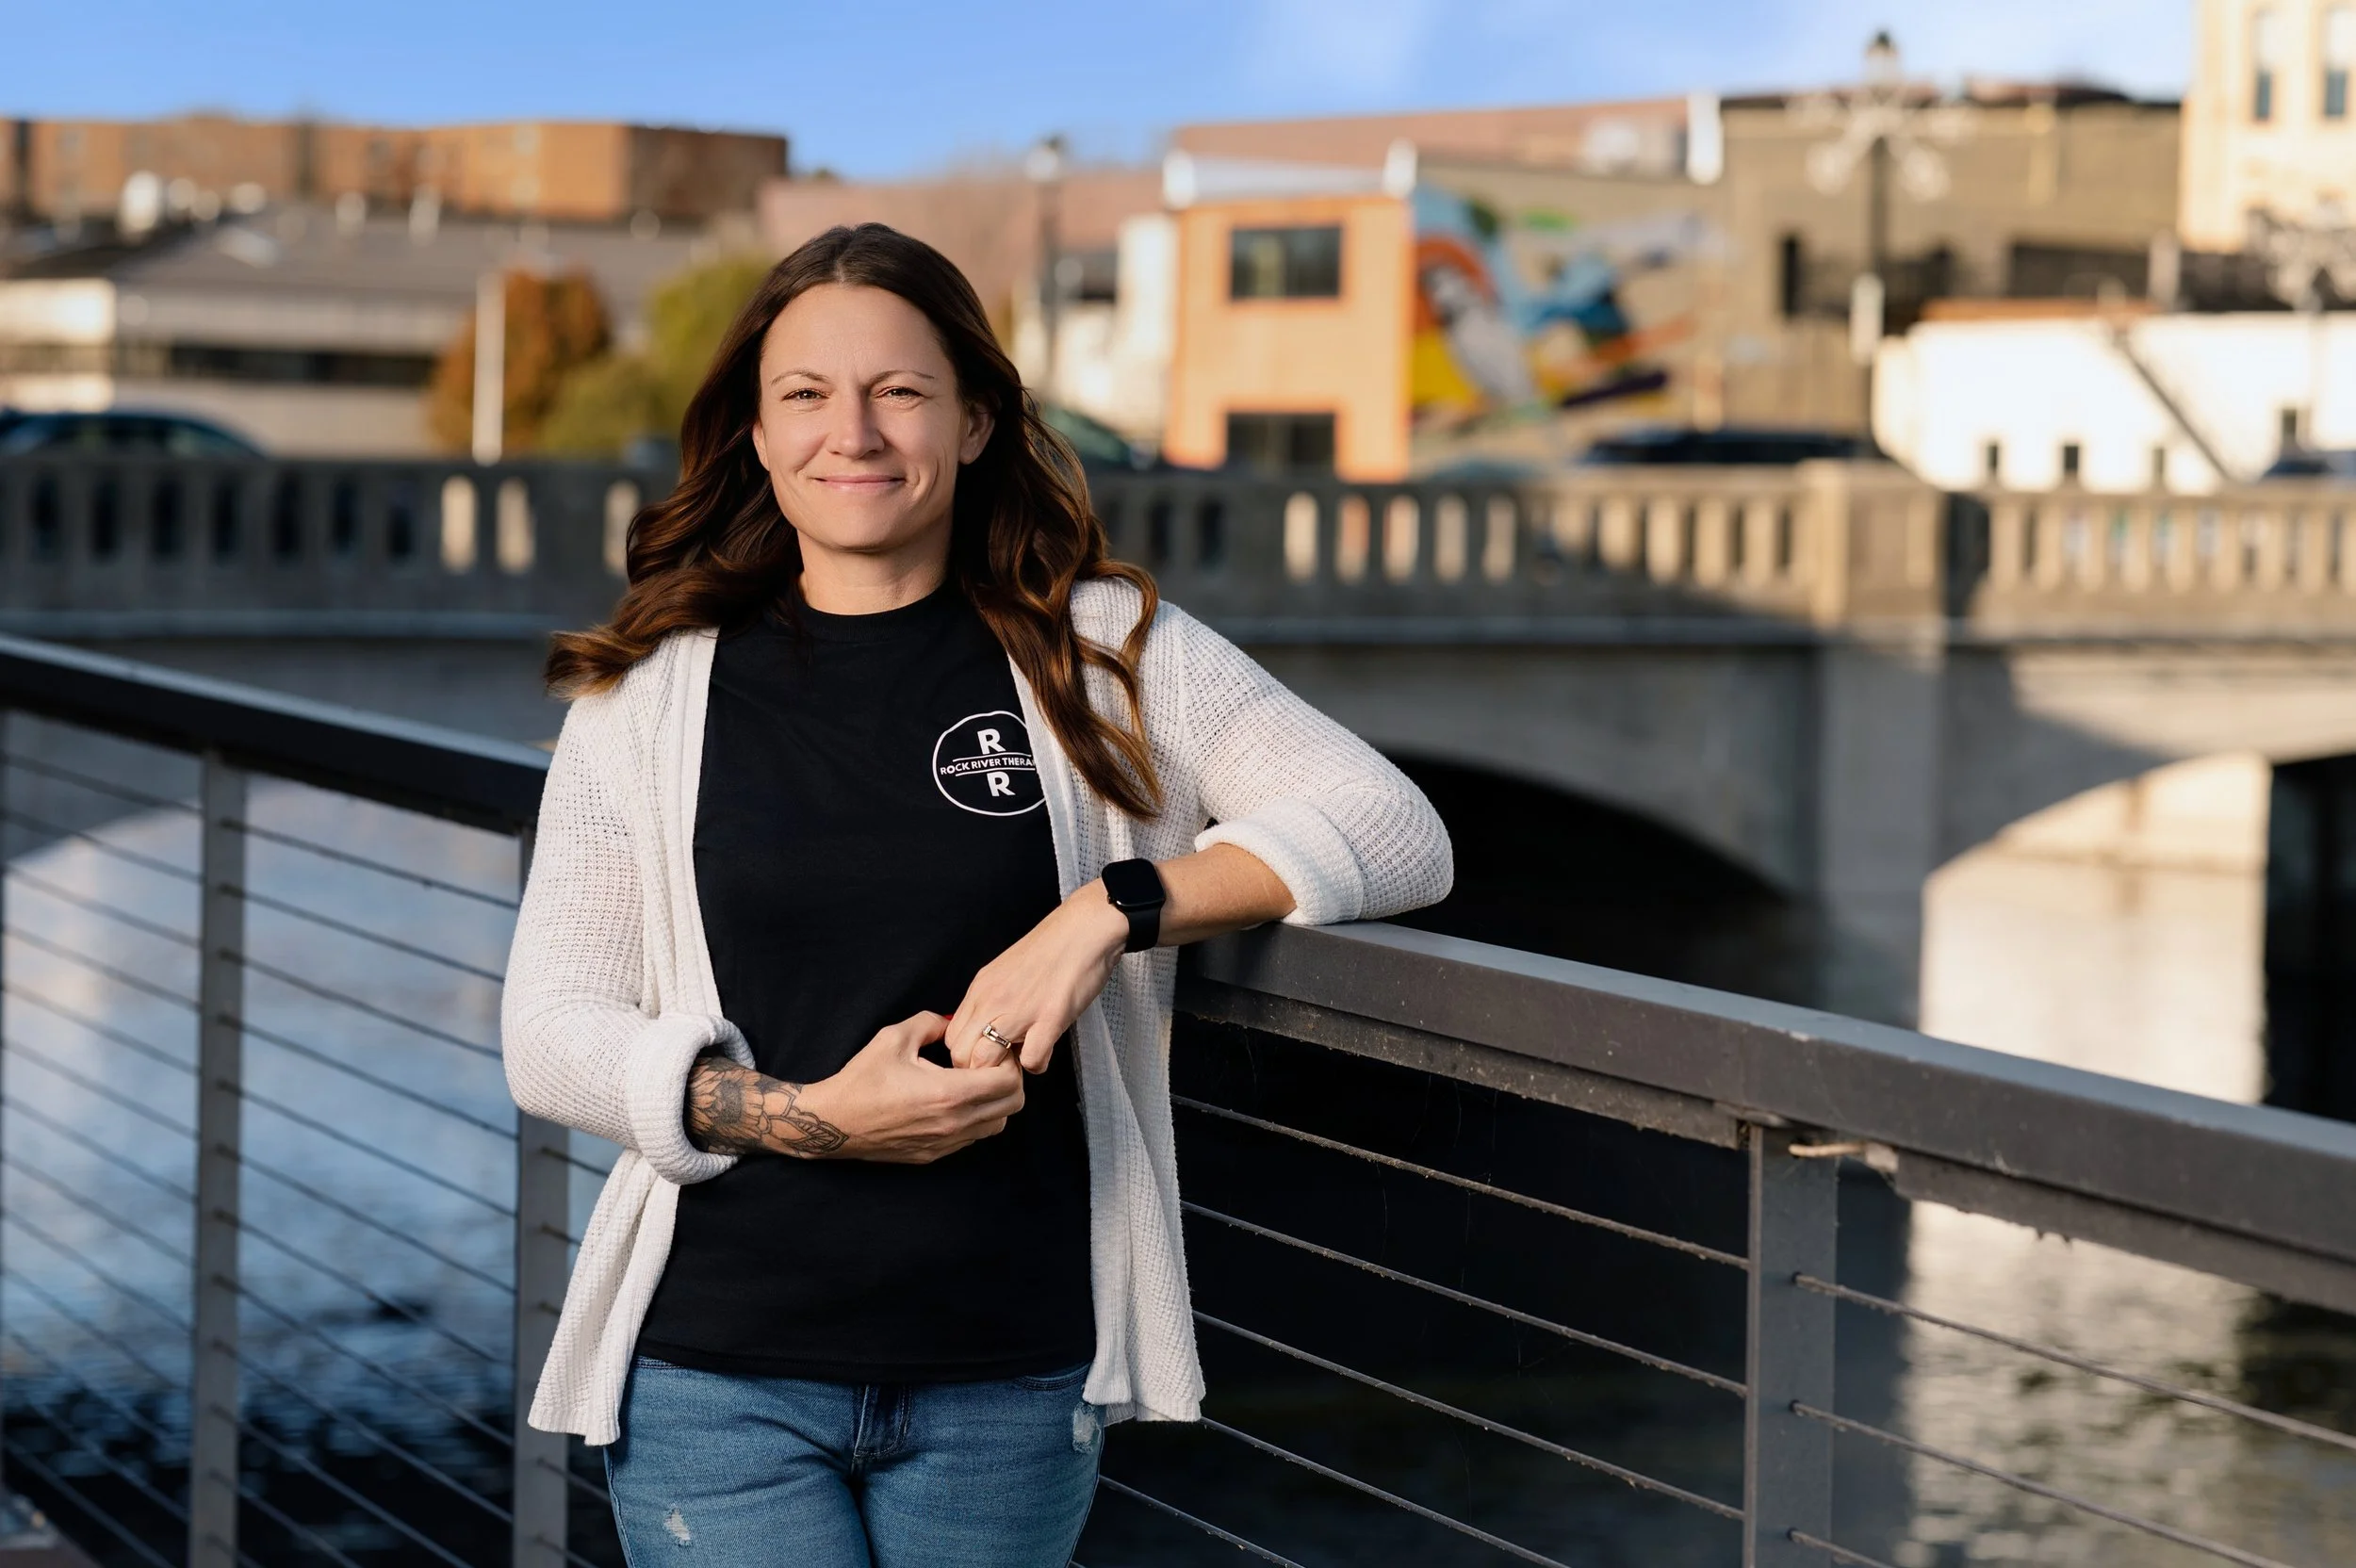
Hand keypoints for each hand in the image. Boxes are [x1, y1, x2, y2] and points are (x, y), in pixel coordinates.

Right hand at [794, 1012, 1026, 1162]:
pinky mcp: (935, 1155)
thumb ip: (931, 1022)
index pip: (1008, 1082)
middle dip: (1010, 1082)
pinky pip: (973, 1138)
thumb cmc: (862, 1080)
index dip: (1009, 1062)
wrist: (833, 1122)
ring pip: (997, 1125)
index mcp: (948, 1093)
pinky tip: (955, 1103)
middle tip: (991, 1066)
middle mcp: (953, 1123)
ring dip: (995, 1103)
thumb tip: (953, 1021)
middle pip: (1012, 1106)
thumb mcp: (894, 1038)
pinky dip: (976, 1120)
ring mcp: (945, 1143)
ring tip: (974, 1084)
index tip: (994, 1051)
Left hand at [946, 883, 1128, 1073]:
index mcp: (981, 989)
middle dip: (979, 1069)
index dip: (968, 1053)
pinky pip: (1030, 1061)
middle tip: (1004, 1063)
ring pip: (984, 1062)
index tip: (988, 1053)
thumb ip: (992, 999)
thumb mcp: (1006, 971)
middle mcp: (992, 1000)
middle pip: (960, 1055)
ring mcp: (1019, 1011)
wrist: (1084, 929)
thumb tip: (987, 1027)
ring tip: (1022, 1057)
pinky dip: (1038, 1063)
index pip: (952, 1038)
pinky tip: (1046, 1048)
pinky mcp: (1049, 1018)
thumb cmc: (1052, 948)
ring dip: (1004, 1071)